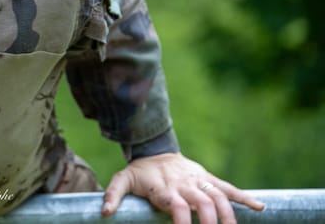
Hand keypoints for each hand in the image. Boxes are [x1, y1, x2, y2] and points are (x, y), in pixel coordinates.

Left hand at [101, 153, 264, 223]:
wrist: (154, 149)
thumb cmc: (139, 172)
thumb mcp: (122, 180)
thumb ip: (113, 195)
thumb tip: (105, 213)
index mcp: (165, 188)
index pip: (178, 206)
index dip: (184, 222)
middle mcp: (185, 184)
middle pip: (204, 203)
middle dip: (212, 222)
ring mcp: (199, 180)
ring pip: (219, 196)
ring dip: (230, 215)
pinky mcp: (208, 178)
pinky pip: (228, 187)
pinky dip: (244, 197)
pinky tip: (260, 208)